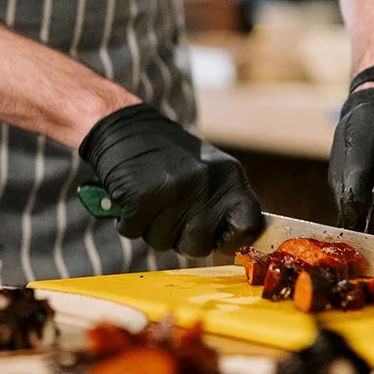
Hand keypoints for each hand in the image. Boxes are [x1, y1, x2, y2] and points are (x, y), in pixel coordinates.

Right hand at [78, 102, 263, 256]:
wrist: (125, 127)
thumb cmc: (169, 156)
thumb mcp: (209, 170)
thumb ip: (223, 204)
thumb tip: (236, 244)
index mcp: (229, 175)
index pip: (248, 226)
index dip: (231, 241)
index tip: (217, 240)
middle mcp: (205, 181)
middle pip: (200, 245)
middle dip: (181, 240)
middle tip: (170, 214)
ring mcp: (174, 188)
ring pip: (163, 242)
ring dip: (152, 228)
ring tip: (150, 199)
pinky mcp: (142, 195)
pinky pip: (134, 231)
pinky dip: (128, 221)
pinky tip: (132, 197)